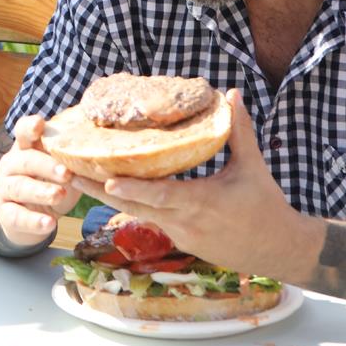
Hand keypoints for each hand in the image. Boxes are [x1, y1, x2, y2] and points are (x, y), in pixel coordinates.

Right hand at [0, 114, 82, 245]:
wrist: (30, 219)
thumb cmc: (50, 186)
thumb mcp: (62, 172)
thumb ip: (73, 161)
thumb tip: (106, 153)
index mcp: (25, 149)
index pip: (23, 132)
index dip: (29, 127)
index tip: (39, 124)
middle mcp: (11, 165)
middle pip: (25, 160)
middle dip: (46, 165)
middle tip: (66, 173)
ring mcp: (5, 189)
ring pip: (19, 187)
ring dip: (40, 191)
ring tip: (59, 195)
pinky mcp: (5, 213)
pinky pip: (16, 216)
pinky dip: (34, 220)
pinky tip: (49, 223)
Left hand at [68, 91, 300, 273]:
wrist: (279, 251)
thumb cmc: (266, 206)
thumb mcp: (253, 168)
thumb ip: (238, 131)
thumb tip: (231, 94)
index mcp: (202, 202)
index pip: (162, 195)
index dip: (134, 189)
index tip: (107, 182)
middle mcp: (184, 221)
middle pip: (135, 206)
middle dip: (98, 190)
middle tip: (66, 173)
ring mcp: (179, 234)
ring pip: (137, 214)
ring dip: (104, 198)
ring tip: (72, 178)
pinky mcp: (178, 240)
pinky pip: (149, 220)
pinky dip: (128, 205)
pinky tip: (105, 190)